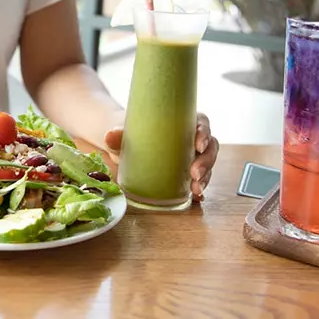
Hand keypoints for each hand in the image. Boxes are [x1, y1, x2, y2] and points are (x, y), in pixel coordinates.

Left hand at [101, 112, 219, 201]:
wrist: (123, 144)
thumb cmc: (129, 133)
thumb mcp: (124, 132)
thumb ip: (117, 134)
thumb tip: (109, 135)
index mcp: (181, 121)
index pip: (202, 122)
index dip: (205, 133)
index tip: (199, 144)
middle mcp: (190, 138)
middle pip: (209, 146)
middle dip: (206, 161)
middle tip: (195, 174)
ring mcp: (190, 155)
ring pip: (207, 164)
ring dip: (206, 177)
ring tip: (195, 189)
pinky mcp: (186, 172)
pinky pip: (199, 179)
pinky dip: (200, 188)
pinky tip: (196, 197)